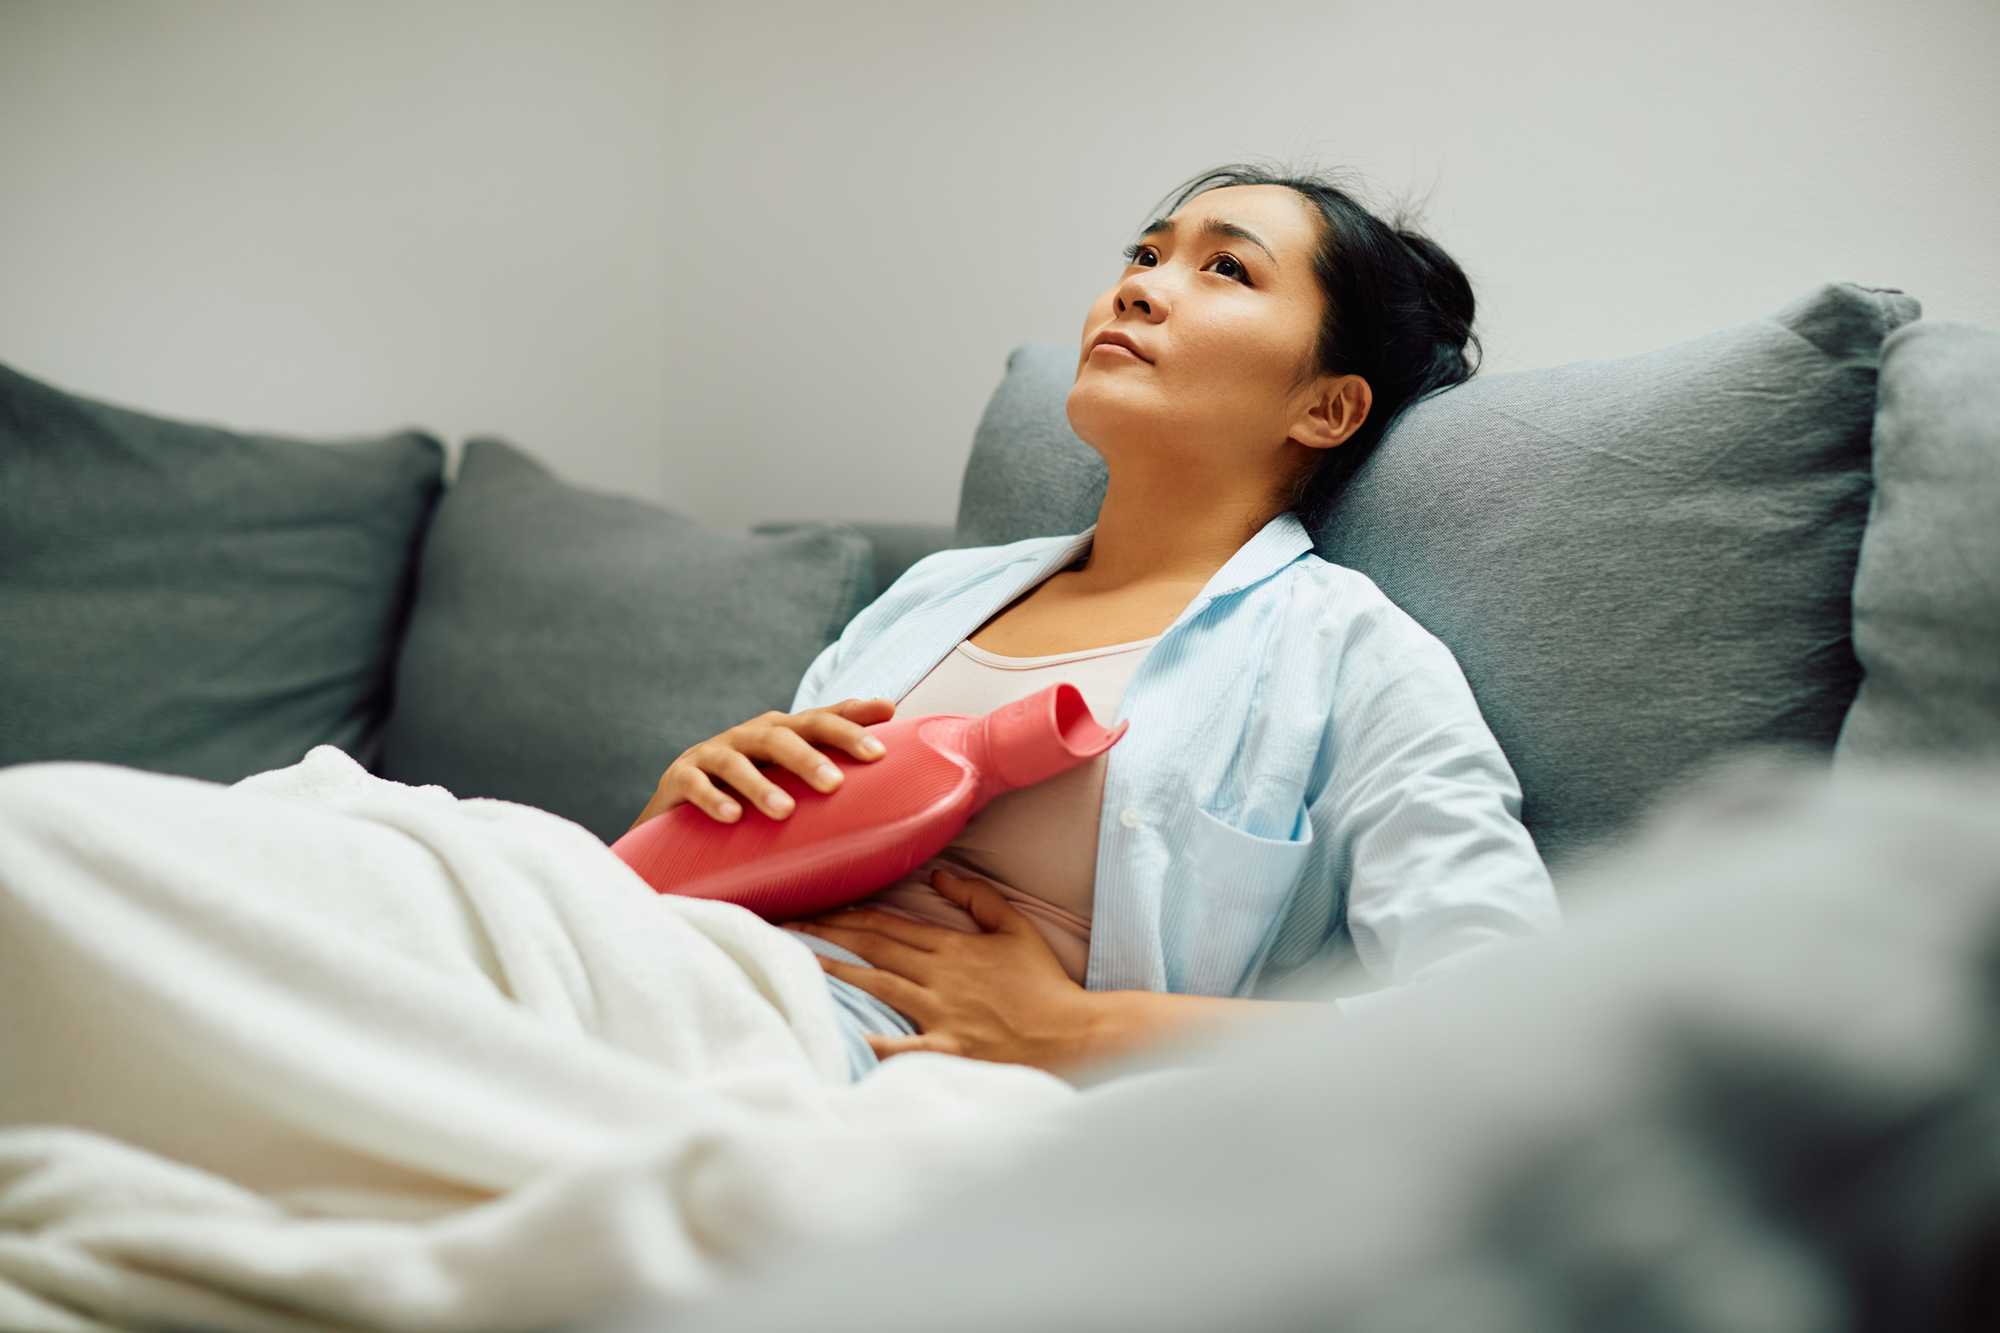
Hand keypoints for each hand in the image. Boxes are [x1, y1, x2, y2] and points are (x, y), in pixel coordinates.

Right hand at [628, 697, 895, 832]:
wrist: (678, 823)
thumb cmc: (751, 804)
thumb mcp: (792, 789)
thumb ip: (832, 783)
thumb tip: (902, 793)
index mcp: (782, 735)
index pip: (821, 719)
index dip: (852, 715)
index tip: (889, 712)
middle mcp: (749, 736)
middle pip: (784, 734)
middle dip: (811, 755)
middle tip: (836, 784)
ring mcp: (712, 753)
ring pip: (738, 760)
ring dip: (761, 784)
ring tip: (784, 810)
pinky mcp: (678, 778)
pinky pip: (695, 784)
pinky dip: (713, 798)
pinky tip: (731, 817)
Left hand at [791, 867, 1093, 1073]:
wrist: (1073, 1033)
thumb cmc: (1044, 984)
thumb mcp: (1016, 928)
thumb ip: (978, 898)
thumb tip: (940, 874)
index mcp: (953, 947)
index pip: (889, 925)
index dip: (849, 914)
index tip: (815, 906)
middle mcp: (940, 977)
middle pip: (873, 949)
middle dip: (827, 934)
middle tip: (784, 926)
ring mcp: (941, 1014)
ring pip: (877, 986)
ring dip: (834, 973)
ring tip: (795, 963)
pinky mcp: (948, 1050)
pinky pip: (903, 1047)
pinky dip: (873, 1043)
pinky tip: (841, 1036)